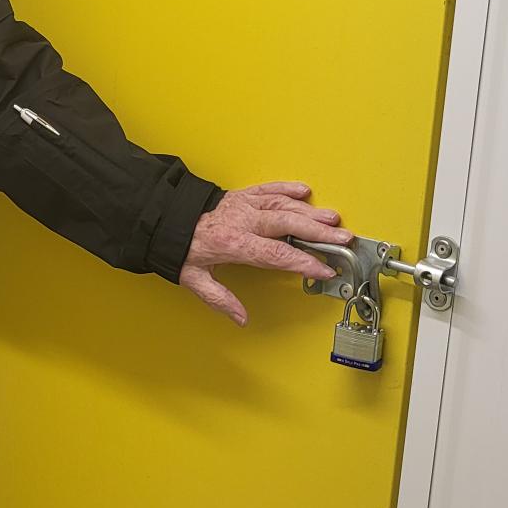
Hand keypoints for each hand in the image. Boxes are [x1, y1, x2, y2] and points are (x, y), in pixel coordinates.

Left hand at [179, 183, 352, 327]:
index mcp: (233, 243)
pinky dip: (287, 188)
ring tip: (333, 218)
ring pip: (282, 205)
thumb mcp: (194, 279)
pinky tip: (305, 192)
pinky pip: (268, 189)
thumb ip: (220, 299)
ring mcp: (243, 205)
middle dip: (318, 233)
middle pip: (287, 225)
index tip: (324, 269)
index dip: (303, 262)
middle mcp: (241, 220)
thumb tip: (241, 318)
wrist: (164, 218)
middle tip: (342, 239)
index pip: (276, 255)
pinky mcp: (242, 195)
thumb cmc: (180, 247)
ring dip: (310, 212)